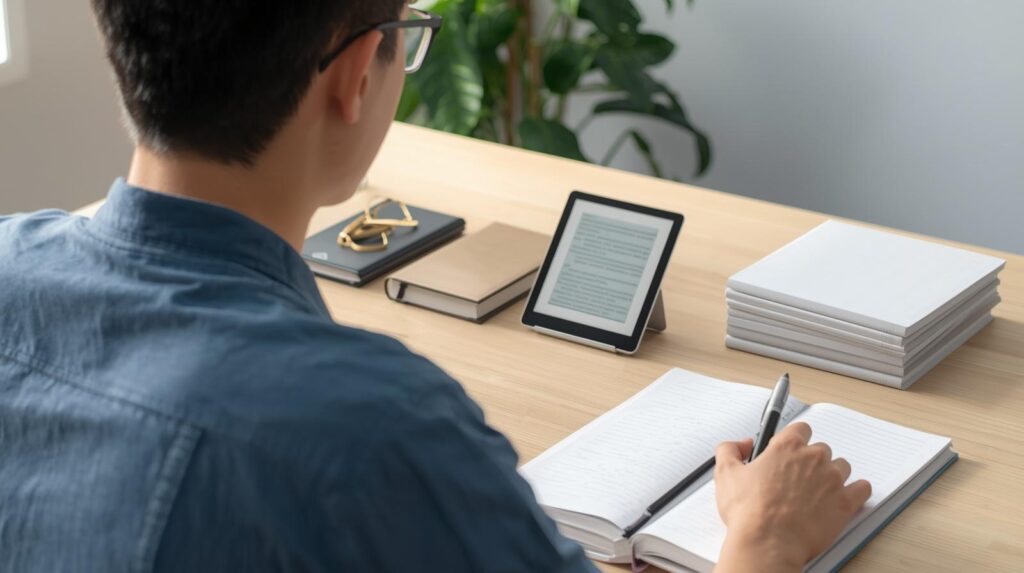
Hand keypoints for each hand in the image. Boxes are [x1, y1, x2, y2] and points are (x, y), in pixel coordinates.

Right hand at [713, 422, 871, 572]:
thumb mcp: (725, 474)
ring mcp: (833, 479)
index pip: (801, 428)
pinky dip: (856, 491)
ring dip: (832, 475)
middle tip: (797, 479)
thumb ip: (730, 450)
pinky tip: (844, 497)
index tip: (789, 450)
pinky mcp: (846, 502)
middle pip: (821, 449)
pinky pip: (862, 488)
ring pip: (841, 467)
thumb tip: (741, 444)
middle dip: (811, 461)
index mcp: (787, 447)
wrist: (768, 543)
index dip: (795, 440)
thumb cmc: (749, 512)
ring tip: (817, 492)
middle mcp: (813, 458)